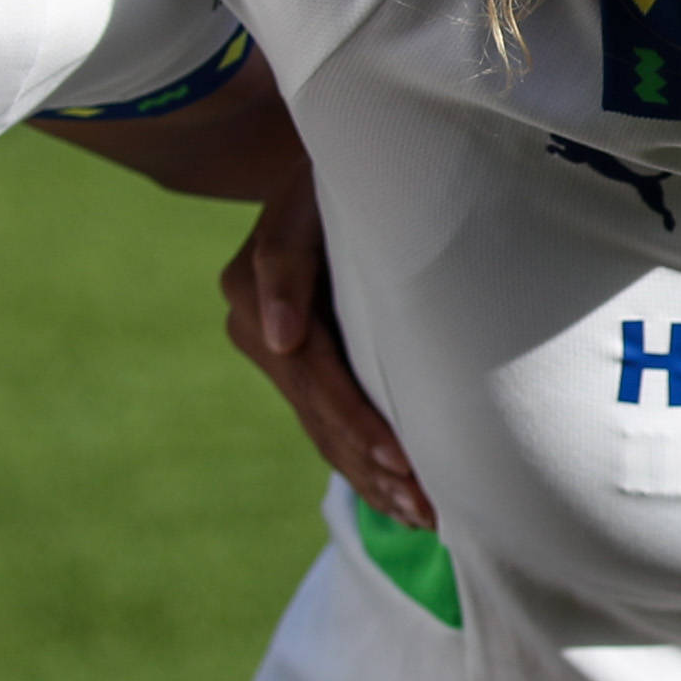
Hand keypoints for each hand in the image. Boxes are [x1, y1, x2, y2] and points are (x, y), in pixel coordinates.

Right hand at [221, 183, 432, 529]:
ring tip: (420, 518)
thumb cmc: (330, 172)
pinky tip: (397, 498)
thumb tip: (281, 341)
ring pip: (324, 429)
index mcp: (255, 296)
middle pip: (320, 415)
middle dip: (373, 466)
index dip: (359, 423)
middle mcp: (260, 331)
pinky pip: (327, 421)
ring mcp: (278, 352)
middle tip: (425, 510)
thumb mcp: (307, 199)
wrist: (322, 163)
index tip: (403, 462)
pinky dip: (362, 460)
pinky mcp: (300, 363)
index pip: (316, 376)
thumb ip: (284, 263)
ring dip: (371, 478)